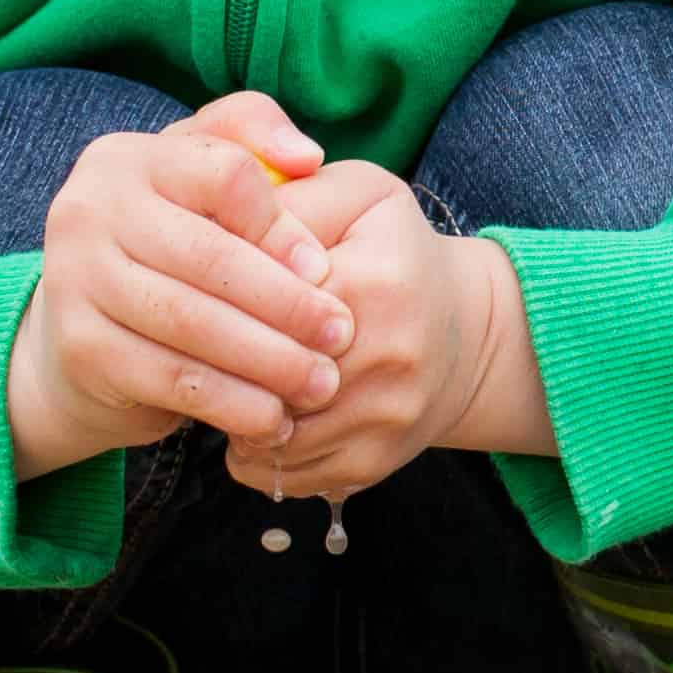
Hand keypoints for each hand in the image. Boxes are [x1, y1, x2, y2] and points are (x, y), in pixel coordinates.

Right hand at [4, 90, 351, 479]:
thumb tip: (306, 156)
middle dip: (287, 303)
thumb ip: (250, 136)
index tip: (327, 270)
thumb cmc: (168, 248)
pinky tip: (272, 418)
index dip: (283, 225)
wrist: (82, 338)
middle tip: (341, 336)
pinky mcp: (80, 347)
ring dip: (267, 360)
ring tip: (319, 383)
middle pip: (211, 256)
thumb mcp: (199, 182)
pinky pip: (171, 378)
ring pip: (192, 321)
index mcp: (127, 158)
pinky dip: (230, 403)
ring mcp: (75, 279)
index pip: (224, 176)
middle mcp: (88, 209)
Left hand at [228, 161, 551, 500]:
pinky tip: (261, 416)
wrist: (468, 333)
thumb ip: (294, 197)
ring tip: (231, 381)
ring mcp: (382, 419)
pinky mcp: (373, 463)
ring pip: (267, 436)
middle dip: (224, 364)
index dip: (225, 303)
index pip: (267, 306)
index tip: (206, 297)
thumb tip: (224, 221)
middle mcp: (386, 359)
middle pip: (263, 377)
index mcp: (374, 282)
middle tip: (204, 346)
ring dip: (235, 414)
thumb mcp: (360, 197)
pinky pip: (284, 475)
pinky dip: (257, 453)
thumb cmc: (398, 254)